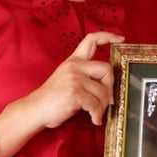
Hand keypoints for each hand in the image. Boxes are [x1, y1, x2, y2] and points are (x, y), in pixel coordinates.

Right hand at [0, 31, 124, 156]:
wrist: (35, 110)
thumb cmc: (54, 98)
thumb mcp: (69, 80)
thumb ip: (87, 78)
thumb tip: (111, 91)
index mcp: (74, 60)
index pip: (92, 40)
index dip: (108, 37)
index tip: (120, 39)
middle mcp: (74, 66)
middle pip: (106, 69)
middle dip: (110, 86)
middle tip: (107, 99)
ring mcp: (74, 78)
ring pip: (103, 91)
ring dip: (103, 105)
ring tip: (96, 112)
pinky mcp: (74, 92)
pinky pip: (96, 104)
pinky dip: (97, 114)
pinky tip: (94, 119)